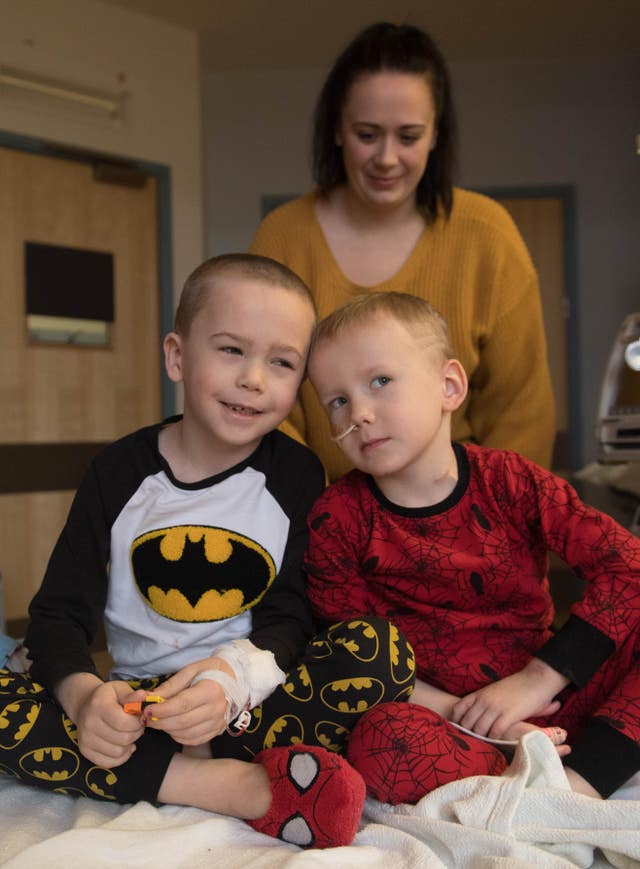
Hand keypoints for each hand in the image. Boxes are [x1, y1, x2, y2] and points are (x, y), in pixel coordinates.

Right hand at [57, 673, 143, 767]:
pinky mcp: (85, 751)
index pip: (124, 723)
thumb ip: (132, 695)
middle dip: (136, 733)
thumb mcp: (120, 689)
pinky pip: (108, 763)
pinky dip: (120, 757)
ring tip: (128, 733)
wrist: (84, 704)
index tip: (140, 717)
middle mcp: (89, 724)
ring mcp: (85, 739)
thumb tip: (143, 696)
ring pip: (118, 752)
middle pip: (123, 739)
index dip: (138, 722)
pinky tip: (123, 745)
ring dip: (129, 744)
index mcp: (99, 705)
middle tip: (136, 726)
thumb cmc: (107, 696)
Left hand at [144, 657, 236, 744]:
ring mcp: (218, 722)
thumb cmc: (211, 671)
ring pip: (186, 734)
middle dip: (160, 722)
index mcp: (211, 690)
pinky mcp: (217, 731)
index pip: (182, 704)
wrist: (235, 678)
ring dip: (167, 730)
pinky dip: (178, 737)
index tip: (147, 710)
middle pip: (182, 722)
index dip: (163, 710)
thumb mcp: (191, 670)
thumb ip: (170, 686)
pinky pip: (193, 740)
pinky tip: (173, 727)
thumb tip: (149, 698)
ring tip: (159, 720)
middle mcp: (217, 709)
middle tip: (147, 717)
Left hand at [451, 658, 568, 740]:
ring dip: (481, 738)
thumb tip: (476, 713)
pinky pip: (495, 732)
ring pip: (479, 729)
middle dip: (468, 733)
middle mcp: (485, 700)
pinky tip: (497, 741)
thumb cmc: (517, 685)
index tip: (458, 729)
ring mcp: (496, 708)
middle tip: (472, 741)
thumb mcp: (495, 690)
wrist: (535, 679)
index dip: (456, 721)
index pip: (459, 708)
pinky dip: (494, 739)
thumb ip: (485, 700)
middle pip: (467, 722)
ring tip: (484, 743)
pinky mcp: (508, 715)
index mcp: (480, 693)